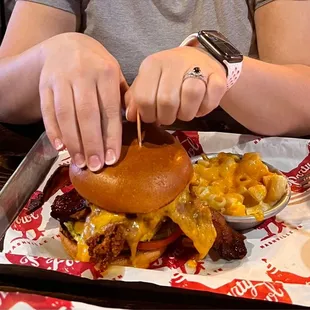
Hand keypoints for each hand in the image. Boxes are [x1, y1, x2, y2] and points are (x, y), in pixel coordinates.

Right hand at [39, 33, 127, 170]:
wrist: (66, 45)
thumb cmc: (97, 66)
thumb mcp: (115, 74)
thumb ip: (124, 97)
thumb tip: (133, 123)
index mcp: (106, 72)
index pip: (109, 110)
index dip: (110, 137)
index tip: (111, 159)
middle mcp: (83, 74)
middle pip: (87, 115)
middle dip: (91, 144)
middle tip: (95, 167)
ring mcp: (60, 79)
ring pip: (65, 115)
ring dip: (73, 142)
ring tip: (80, 162)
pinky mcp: (44, 85)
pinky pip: (47, 111)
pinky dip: (53, 131)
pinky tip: (60, 148)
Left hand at [125, 46, 226, 124]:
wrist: (199, 60)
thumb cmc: (168, 76)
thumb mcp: (148, 83)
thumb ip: (136, 99)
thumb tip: (131, 116)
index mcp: (152, 64)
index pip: (144, 98)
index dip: (147, 115)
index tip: (152, 117)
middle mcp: (174, 62)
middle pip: (167, 101)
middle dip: (167, 117)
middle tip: (169, 116)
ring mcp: (198, 66)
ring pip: (190, 96)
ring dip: (186, 114)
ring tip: (184, 112)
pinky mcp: (217, 76)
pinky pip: (211, 99)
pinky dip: (204, 109)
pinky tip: (199, 106)